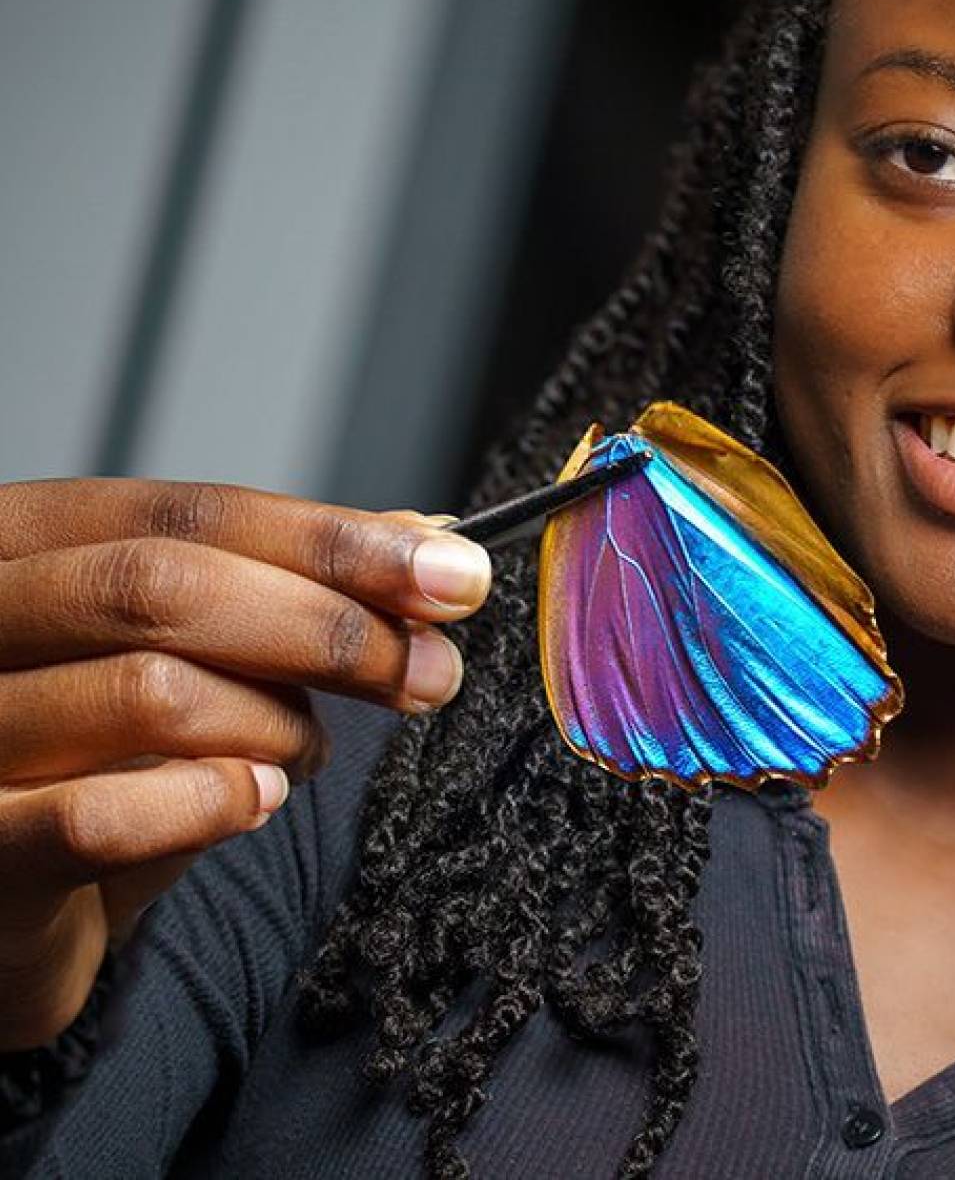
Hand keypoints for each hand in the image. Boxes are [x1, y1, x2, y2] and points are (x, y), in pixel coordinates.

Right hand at [0, 478, 490, 1049]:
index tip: (454, 574)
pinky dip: (209, 805)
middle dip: (330, 630)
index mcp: (25, 541)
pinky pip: (98, 818)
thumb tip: (426, 527)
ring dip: (276, 727)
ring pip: (151, 692)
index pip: (194, 513)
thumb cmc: (99, 752)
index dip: (336, 542)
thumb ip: (290, 583)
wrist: (1, 897)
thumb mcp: (192, 645)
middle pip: (166, 586)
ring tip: (311, 753)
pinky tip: (254, 804)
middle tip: (430, 674)